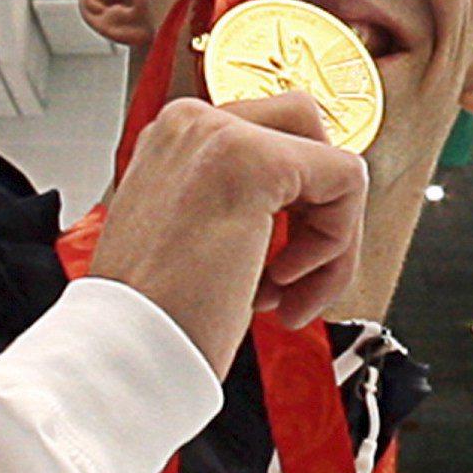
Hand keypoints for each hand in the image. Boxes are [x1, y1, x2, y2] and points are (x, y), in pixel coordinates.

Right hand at [86, 91, 368, 372]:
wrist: (125, 348)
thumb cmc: (156, 313)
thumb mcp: (194, 236)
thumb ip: (241, 202)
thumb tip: (308, 201)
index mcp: (176, 140)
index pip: (275, 139)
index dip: (295, 208)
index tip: (275, 265)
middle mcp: (193, 124)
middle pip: (309, 138)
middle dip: (319, 214)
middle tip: (291, 276)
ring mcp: (222, 135)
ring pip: (332, 164)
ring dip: (330, 240)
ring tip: (286, 293)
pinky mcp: (257, 162)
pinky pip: (346, 182)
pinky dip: (336, 244)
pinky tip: (283, 283)